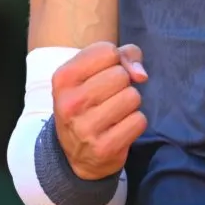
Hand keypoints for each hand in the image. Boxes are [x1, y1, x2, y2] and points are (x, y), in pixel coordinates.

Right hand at [52, 41, 147, 180]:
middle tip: (108, 97)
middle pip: (121, 75)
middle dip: (123, 83)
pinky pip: (138, 121)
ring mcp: (85, 128)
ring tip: (114, 112)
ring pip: (132, 97)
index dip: (114, 60)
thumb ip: (124, 55)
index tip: (103, 73)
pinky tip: (118, 128)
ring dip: (130, 103)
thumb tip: (141, 75)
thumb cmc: (89, 100)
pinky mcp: (104, 148)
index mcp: (63, 78)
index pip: (107, 51)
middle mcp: (70, 103)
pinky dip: (134, 122)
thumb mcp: (94, 71)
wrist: (75, 152)